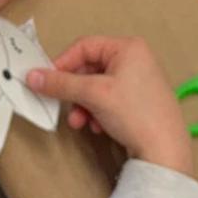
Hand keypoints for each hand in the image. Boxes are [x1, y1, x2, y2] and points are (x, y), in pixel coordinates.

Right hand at [26, 35, 190, 173]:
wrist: (164, 151)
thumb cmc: (137, 114)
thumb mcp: (93, 94)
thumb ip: (60, 83)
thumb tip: (33, 76)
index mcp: (128, 48)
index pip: (84, 47)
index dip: (63, 63)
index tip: (47, 80)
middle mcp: (136, 60)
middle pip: (89, 69)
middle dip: (75, 91)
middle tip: (63, 105)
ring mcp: (139, 81)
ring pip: (97, 88)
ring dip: (84, 105)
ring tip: (81, 122)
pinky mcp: (139, 102)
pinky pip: (108, 100)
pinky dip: (98, 113)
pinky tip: (99, 127)